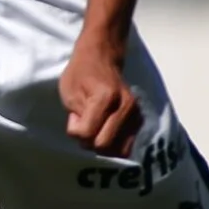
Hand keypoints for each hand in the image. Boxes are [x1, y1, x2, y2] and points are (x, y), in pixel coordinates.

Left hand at [60, 40, 142, 157]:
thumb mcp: (69, 92)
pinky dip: (114, 144)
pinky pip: (127, 145)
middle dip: (88, 141)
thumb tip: (86, 138)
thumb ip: (76, 118)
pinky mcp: (140, 120)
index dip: (75, 131)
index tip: (74, 117)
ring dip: (102, 145)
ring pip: (119, 150)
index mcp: (105, 97)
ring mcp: (136, 114)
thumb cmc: (81, 73)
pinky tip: (105, 130)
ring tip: (95, 128)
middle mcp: (126, 106)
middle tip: (84, 124)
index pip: (87, 134)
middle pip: (104, 146)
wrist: (103, 58)